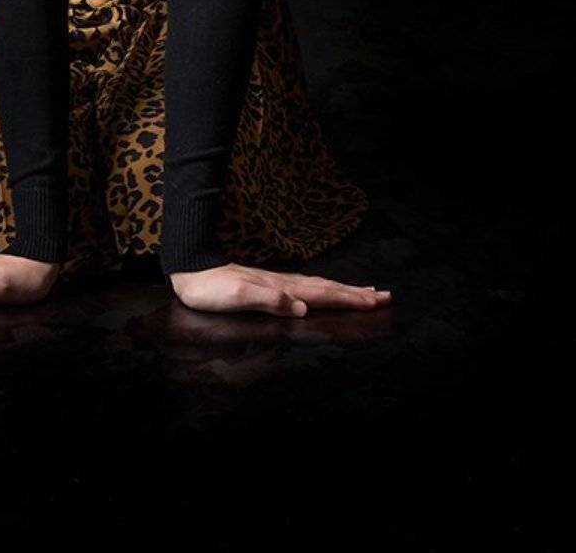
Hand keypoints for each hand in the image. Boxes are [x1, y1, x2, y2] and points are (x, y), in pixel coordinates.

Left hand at [169, 262, 390, 314]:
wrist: (190, 267)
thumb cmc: (210, 288)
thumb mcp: (236, 297)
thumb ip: (269, 300)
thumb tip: (301, 308)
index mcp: (281, 288)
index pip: (322, 295)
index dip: (349, 299)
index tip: (376, 301)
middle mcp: (283, 283)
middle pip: (327, 288)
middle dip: (356, 293)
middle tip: (385, 296)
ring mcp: (277, 281)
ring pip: (319, 285)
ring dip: (344, 289)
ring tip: (366, 291)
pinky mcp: (268, 283)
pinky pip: (306, 286)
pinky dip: (323, 288)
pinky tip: (325, 290)